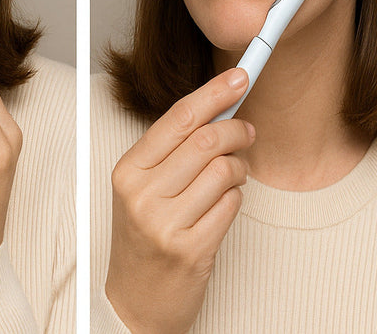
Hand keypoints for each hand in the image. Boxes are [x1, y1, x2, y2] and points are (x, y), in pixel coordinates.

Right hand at [105, 68, 255, 333]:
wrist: (136, 301)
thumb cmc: (146, 236)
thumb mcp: (145, 188)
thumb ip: (175, 149)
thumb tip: (219, 104)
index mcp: (127, 171)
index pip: (177, 118)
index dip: (214, 92)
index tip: (240, 76)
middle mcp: (142, 195)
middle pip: (206, 140)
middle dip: (237, 129)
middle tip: (248, 131)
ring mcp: (165, 224)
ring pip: (225, 170)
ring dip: (239, 169)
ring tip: (232, 178)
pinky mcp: (191, 249)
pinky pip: (232, 204)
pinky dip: (236, 199)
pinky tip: (223, 206)